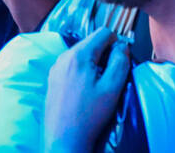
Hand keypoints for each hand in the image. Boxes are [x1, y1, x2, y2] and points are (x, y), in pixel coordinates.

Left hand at [44, 28, 128, 152]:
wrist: (63, 141)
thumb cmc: (89, 115)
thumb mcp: (113, 87)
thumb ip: (120, 61)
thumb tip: (122, 46)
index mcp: (78, 55)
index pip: (104, 32)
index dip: (117, 43)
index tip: (119, 62)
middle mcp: (63, 57)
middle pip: (92, 42)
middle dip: (104, 54)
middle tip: (110, 77)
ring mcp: (55, 68)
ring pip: (82, 53)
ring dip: (94, 64)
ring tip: (98, 86)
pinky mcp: (52, 80)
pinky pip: (73, 65)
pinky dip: (83, 72)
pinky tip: (85, 92)